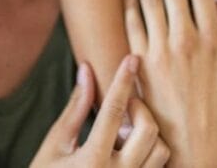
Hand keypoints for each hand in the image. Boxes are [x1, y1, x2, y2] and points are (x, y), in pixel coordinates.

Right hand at [31, 56, 169, 167]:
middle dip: (141, 110)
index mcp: (91, 162)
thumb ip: (75, 110)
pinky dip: (152, 155)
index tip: (131, 58)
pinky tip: (134, 149)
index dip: (123, 81)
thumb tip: (86, 70)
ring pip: (161, 152)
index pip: (113, 111)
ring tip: (130, 131)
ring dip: (150, 135)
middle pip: (148, 131)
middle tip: (128, 104)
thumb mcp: (54, 147)